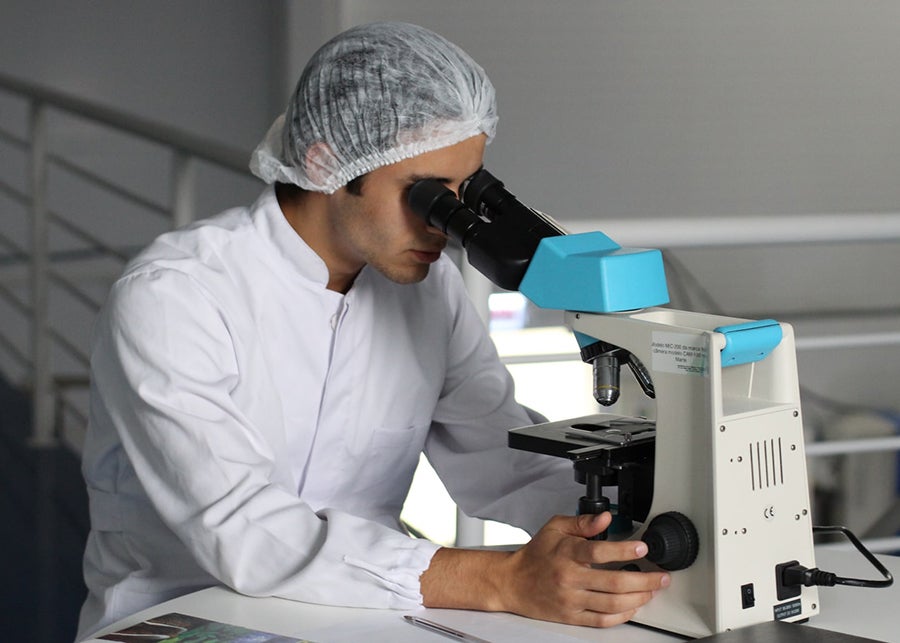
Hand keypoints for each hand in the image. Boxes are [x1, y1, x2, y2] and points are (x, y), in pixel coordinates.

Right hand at [420, 512, 669, 627]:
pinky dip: (622, 616)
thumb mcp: (555, 528)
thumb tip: (605, 519)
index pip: (599, 551)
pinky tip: (633, 607)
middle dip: (644, 580)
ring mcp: (571, 600)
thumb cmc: (536, 554)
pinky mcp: (571, 616)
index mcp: (566, 552)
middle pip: (614, 582)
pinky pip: (602, 620)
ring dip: (638, 598)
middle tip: (661, 576)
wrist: (512, 582)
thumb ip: (583, 522)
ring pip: (612, 604)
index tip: (642, 547)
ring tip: (652, 591)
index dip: (624, 549)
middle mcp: (570, 577)